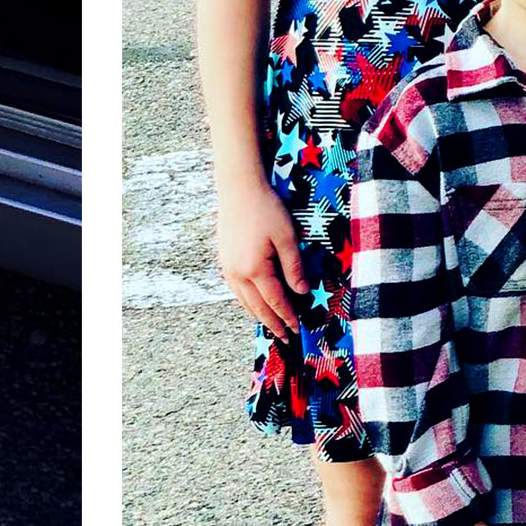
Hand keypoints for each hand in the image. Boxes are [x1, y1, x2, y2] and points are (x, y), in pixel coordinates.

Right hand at [214, 177, 305, 339]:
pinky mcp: (224, 260)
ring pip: (244, 300)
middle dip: (273, 323)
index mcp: (255, 269)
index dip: (287, 316)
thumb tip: (302, 292)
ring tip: (271, 326)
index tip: (298, 328)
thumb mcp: (287, 237)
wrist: (238, 188)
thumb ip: (294, 267)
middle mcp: (237, 273)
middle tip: (286, 337)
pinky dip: (247, 301)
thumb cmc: (266, 209)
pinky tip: (254, 303)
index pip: (275, 300)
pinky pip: (236, 289)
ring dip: (258, 315)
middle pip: (257, 306)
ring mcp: (228, 267)